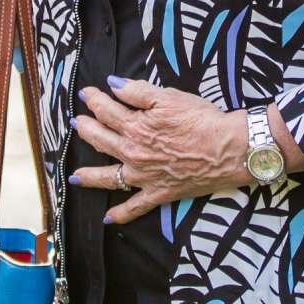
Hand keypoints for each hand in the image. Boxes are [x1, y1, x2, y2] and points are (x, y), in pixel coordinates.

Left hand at [68, 77, 249, 223]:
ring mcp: (144, 176)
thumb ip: (137, 91)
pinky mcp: (159, 193)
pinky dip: (121, 214)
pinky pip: (136, 206)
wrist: (228, 149)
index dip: (94, 100)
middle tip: (77, 123)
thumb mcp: (169, 96)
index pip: (107, 111)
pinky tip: (108, 218)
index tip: (87, 93)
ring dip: (89, 177)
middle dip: (86, 130)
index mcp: (135, 127)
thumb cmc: (202, 120)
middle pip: (101, 141)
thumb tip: (112, 85)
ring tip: (74, 176)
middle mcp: (134, 153)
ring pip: (109, 178)